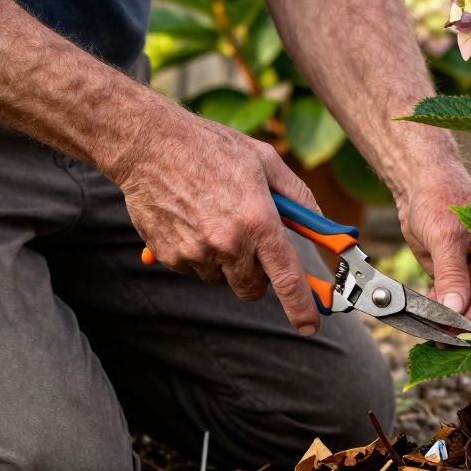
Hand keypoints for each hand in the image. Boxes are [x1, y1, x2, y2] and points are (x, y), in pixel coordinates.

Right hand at [103, 106, 322, 335]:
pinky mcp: (169, 255)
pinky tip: (191, 220)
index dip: (301, 308)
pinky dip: (197, 253)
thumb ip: (299, 197)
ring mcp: (195, 252)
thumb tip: (320, 225)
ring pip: (221, 278)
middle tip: (251, 245)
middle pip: (252, 288)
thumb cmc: (212, 147)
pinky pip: (193, 269)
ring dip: (224, 261)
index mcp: (257, 220)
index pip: (287, 279)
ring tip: (213, 218)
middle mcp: (227, 243)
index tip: (309, 326)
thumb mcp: (265, 161)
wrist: (150, 144)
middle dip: (257, 275)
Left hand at [397, 171, 470, 327]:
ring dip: (450, 318)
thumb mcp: (445, 236)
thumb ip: (452, 275)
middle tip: (443, 337)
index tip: (461, 328)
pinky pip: (452, 298)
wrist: (418, 183)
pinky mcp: (457, 274)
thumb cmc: (438, 196)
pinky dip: (439, 307)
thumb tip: (456, 310)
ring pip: (467, 303)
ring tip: (431, 330)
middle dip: (464, 320)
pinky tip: (426, 312)